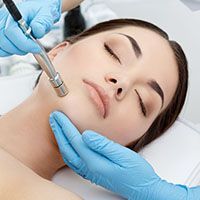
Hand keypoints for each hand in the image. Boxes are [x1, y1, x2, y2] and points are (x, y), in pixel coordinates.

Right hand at [0, 0, 60, 55]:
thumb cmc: (40, 13)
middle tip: (32, 47)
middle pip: (5, 42)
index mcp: (13, 13)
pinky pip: (1, 50)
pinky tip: (19, 47)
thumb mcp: (45, 16)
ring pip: (2, 48)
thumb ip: (41, 23)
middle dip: (21, 49)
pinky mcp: (0, 35)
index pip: (11, 31)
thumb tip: (37, 31)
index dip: (25, 44)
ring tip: (26, 45)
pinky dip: (10, 52)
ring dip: (16, 51)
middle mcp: (2, 19)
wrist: (36, 13)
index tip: (36, 48)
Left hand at [49, 111, 191, 199]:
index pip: (74, 140)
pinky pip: (72, 159)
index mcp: (94, 161)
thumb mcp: (122, 155)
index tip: (58, 115)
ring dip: (60, 138)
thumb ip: (103, 145)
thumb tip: (86, 134)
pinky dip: (66, 148)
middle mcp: (88, 167)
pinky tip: (66, 143)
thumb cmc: (135, 172)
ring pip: (67, 153)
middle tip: (53, 117)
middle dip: (59, 130)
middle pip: (67, 146)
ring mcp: (88, 171)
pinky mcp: (91, 172)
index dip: (65, 126)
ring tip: (56, 126)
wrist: (141, 188)